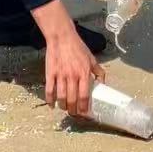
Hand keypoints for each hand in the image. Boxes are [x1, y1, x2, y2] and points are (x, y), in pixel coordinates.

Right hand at [32, 0, 103, 114]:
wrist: (62, 37)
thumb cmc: (78, 48)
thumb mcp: (92, 59)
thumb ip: (99, 72)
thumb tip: (103, 84)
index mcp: (84, 73)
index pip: (84, 95)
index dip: (84, 107)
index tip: (85, 113)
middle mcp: (72, 76)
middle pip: (72, 99)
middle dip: (73, 110)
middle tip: (74, 114)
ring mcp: (60, 75)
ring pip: (61, 97)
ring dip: (63, 107)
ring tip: (65, 109)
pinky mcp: (50, 73)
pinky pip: (49, 90)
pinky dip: (50, 100)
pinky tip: (52, 105)